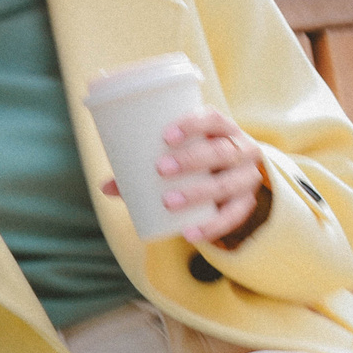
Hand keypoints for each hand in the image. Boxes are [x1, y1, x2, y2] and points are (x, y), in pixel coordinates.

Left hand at [99, 109, 266, 243]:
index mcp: (223, 130)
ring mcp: (247, 178)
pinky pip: (232, 216)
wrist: (238, 179)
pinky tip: (190, 233)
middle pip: (221, 151)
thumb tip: (105, 186)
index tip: (165, 135)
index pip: (214, 119)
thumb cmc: (199, 161)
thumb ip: (146, 168)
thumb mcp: (180, 156)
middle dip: (191, 159)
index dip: (193, 124)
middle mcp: (242, 150)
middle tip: (160, 168)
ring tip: (168, 201)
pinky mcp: (247, 204)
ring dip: (197, 193)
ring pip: (227, 184)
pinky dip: (211, 226)